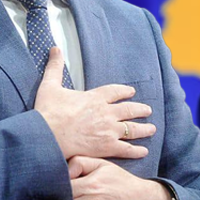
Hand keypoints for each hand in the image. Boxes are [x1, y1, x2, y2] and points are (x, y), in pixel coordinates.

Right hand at [34, 48, 155, 158]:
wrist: (47, 136)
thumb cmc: (47, 112)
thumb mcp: (50, 86)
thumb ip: (55, 67)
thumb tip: (55, 49)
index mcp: (95, 98)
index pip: (115, 91)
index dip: (125, 91)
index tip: (132, 91)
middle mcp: (106, 113)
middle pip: (129, 109)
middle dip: (140, 109)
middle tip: (148, 110)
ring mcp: (108, 130)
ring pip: (132, 129)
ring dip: (143, 129)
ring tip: (151, 129)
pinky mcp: (106, 147)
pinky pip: (126, 149)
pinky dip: (136, 150)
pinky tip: (144, 151)